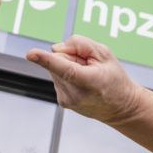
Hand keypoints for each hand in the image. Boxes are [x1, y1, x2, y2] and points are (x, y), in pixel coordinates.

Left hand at [26, 36, 141, 124]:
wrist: (121, 108)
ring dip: (69, 67)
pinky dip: (67, 76)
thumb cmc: (115, 80)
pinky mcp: (62, 101)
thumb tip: (56, 48)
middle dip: (70, 57)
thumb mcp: (105, 54)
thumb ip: (81, 44)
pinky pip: (57, 77)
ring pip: (55, 68)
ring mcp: (67, 100)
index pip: (64, 68)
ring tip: (88, 76)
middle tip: (89, 65)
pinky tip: (82, 83)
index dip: (46, 60)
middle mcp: (75, 94)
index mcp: (89, 81)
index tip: (31, 54)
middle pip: (58, 60)